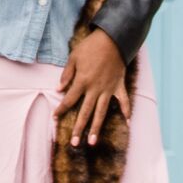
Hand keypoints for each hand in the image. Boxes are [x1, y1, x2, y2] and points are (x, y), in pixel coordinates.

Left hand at [57, 31, 127, 146]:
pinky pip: (123, 101)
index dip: (61, 108)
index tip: (54, 116)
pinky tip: (128, 122)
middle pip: (85, 112)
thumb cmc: (91, 47)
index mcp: (82, 81)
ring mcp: (108, 89)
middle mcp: (95, 88)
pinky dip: (126, 110)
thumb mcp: (73, 57)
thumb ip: (66, 74)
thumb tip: (58, 88)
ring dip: (97, 127)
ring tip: (93, 142)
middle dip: (79, 128)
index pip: (69, 99)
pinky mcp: (119, 86)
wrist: (113, 39)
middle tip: (74, 143)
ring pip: (101, 112)